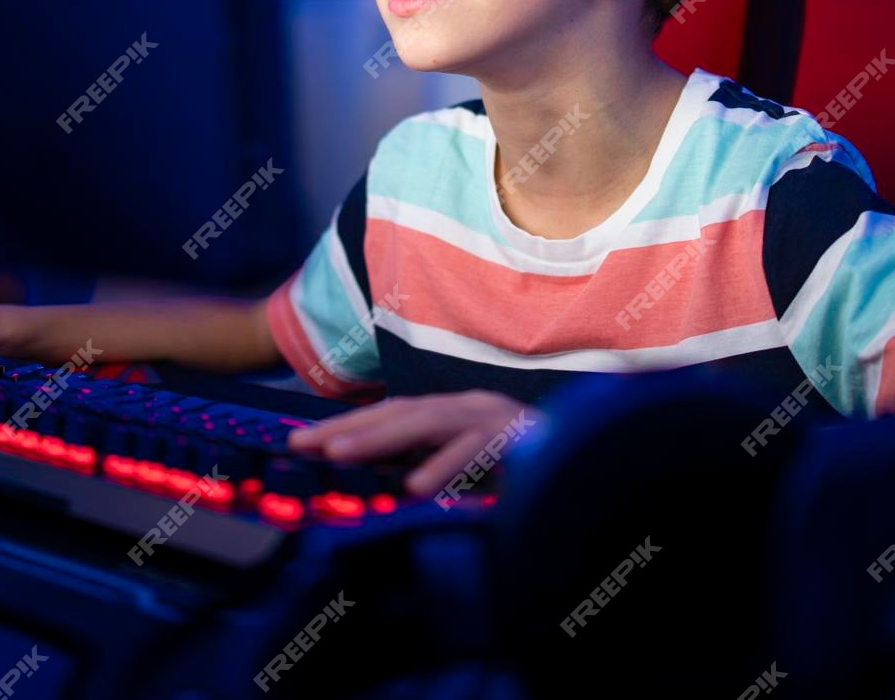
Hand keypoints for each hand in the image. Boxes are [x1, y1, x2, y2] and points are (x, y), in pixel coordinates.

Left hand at [286, 390, 543, 497]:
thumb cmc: (526, 471)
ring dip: (381, 438)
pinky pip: (476, 451)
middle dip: (348, 427)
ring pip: (428, 422)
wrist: (591, 461)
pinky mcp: (518, 438)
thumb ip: (430, 467)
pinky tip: (416, 486)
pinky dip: (445, 466)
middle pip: (400, 411)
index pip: (391, 414)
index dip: (346, 425)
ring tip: (340, 454)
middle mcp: (469, 407)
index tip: (302, 442)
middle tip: (304, 444)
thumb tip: (382, 482)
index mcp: (454, 413)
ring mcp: (494, 417)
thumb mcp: (468, 469)